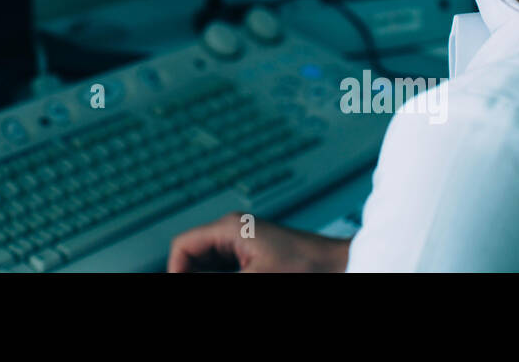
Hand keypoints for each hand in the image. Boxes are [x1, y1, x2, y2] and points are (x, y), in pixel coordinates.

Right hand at [167, 211, 351, 271]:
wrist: (343, 266)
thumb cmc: (307, 267)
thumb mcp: (254, 278)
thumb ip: (215, 281)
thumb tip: (184, 277)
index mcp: (229, 228)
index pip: (183, 246)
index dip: (175, 270)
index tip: (178, 288)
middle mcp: (234, 233)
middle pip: (195, 256)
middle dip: (190, 275)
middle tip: (192, 289)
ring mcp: (246, 245)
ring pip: (210, 266)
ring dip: (206, 276)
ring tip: (204, 284)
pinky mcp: (258, 258)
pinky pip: (228, 269)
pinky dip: (223, 277)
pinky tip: (232, 281)